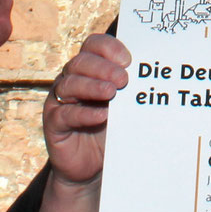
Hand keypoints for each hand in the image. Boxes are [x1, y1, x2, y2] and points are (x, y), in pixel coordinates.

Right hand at [36, 33, 130, 211]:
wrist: (93, 166)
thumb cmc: (111, 128)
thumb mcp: (123, 105)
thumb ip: (131, 89)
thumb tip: (156, 75)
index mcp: (88, 69)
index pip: (93, 45)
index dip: (109, 48)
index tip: (128, 60)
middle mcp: (71, 80)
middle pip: (81, 62)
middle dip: (103, 68)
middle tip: (123, 79)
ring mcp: (59, 101)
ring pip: (70, 84)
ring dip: (92, 86)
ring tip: (112, 93)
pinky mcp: (54, 124)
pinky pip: (65, 114)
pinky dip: (83, 113)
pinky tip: (101, 115)